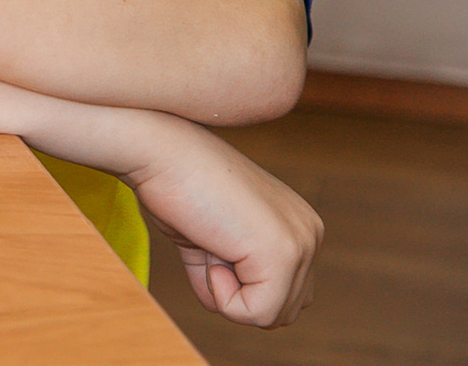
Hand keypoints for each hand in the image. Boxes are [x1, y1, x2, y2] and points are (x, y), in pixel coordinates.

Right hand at [122, 117, 321, 327]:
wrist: (159, 150)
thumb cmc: (173, 183)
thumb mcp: (206, 235)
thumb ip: (223, 268)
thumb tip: (222, 303)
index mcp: (295, 224)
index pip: (284, 291)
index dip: (237, 282)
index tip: (209, 241)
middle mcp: (308, 232)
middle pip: (284, 309)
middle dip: (238, 294)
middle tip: (208, 247)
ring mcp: (300, 243)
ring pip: (273, 316)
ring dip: (230, 297)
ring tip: (210, 248)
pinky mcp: (282, 254)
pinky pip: (257, 313)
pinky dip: (224, 298)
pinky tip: (211, 253)